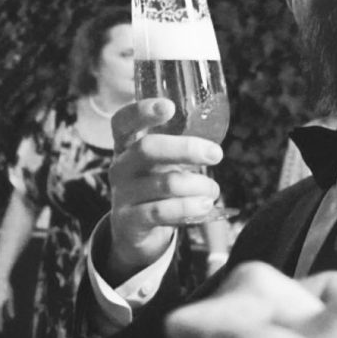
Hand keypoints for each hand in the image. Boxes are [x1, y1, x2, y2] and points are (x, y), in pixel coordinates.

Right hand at [106, 99, 222, 281]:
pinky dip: (188, 208)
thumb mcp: (159, 164)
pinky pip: (162, 212)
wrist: (133, 231)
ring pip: (164, 183)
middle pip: (148, 149)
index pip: (124, 121)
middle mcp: (120, 166)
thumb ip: (177, 150)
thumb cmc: (154, 186)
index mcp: (126, 145)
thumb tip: (213, 147)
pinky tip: (204, 206)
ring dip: (198, 185)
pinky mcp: (130, 220)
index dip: (142, 111)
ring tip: (213, 190)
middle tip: (216, 154)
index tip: (170, 106)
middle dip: (186, 149)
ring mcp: (122, 194)